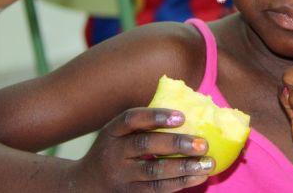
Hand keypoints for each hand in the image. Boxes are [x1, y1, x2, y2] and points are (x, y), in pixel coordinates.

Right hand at [70, 108, 213, 191]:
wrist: (85, 184)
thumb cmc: (113, 151)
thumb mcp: (117, 133)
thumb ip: (143, 124)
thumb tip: (188, 107)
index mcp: (112, 132)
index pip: (131, 119)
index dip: (156, 116)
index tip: (182, 116)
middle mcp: (114, 153)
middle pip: (145, 146)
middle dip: (176, 144)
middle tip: (203, 143)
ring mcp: (122, 176)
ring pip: (154, 172)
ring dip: (184, 167)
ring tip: (208, 162)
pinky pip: (157, 189)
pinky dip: (180, 183)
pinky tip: (199, 176)